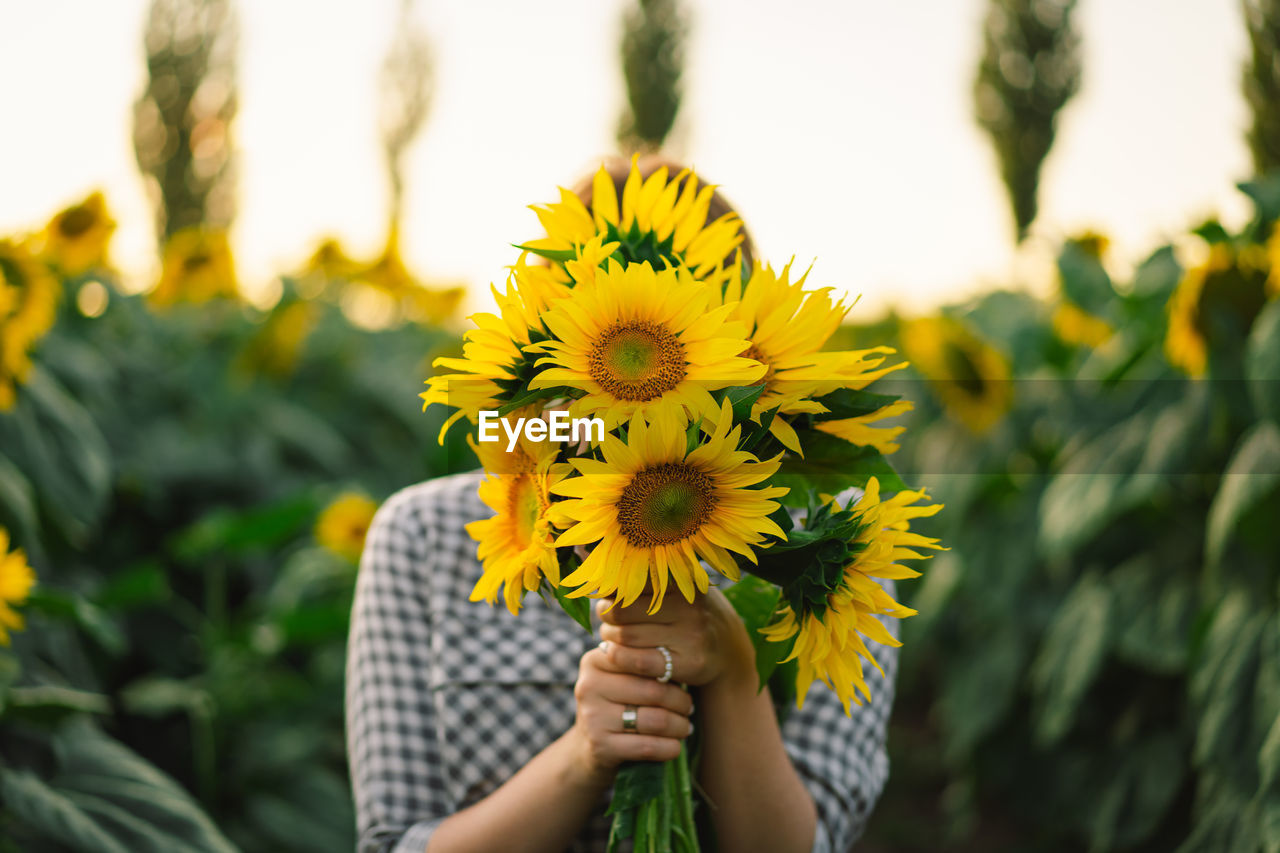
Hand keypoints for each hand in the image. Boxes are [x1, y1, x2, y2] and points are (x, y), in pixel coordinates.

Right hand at [568, 644, 694, 781]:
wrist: (587, 747)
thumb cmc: (615, 704)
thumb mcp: (620, 677)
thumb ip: (644, 663)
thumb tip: (685, 662)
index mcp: (595, 661)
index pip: (644, 659)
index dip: (670, 670)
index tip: (684, 679)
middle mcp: (589, 686)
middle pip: (654, 691)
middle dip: (680, 701)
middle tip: (689, 707)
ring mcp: (593, 717)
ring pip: (656, 720)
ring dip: (679, 726)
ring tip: (685, 726)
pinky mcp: (601, 746)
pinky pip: (648, 747)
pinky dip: (669, 748)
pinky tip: (676, 746)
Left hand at [596, 588, 755, 689]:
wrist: (727, 650)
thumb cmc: (687, 611)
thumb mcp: (672, 586)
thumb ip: (637, 572)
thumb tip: (583, 548)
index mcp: (681, 579)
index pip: (628, 578)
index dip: (608, 586)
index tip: (605, 591)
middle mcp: (689, 605)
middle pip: (621, 609)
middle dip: (606, 614)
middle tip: (607, 616)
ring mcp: (692, 635)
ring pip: (626, 636)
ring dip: (610, 637)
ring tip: (612, 634)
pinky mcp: (690, 664)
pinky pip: (638, 662)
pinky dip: (619, 657)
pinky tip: (617, 652)